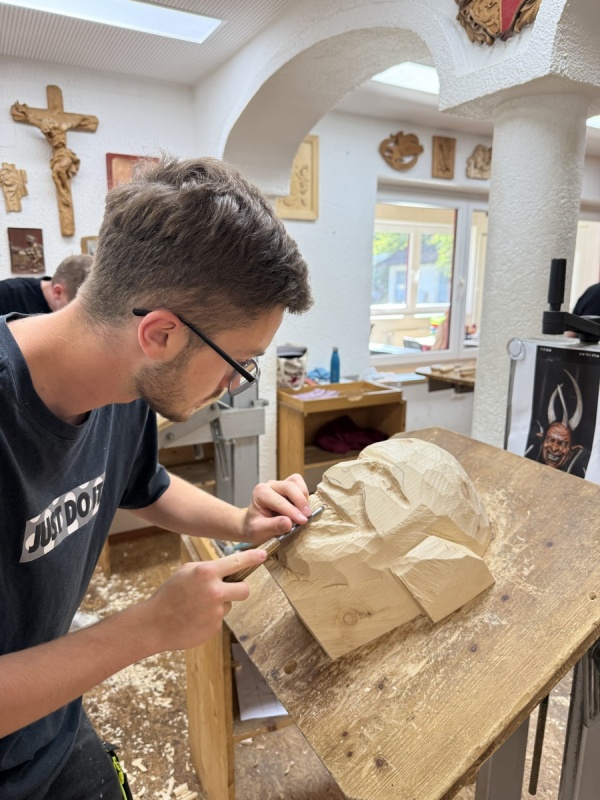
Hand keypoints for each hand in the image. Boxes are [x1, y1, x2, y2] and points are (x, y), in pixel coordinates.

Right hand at [141, 548, 266, 652]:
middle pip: (245, 589)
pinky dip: (210, 618)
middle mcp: (215, 591)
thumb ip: (208, 569)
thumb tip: (226, 569)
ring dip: (219, 605)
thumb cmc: (169, 594)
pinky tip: (195, 618)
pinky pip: (219, 619)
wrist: (154, 624)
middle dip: (240, 589)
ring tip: (198, 607)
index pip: (237, 562)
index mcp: (206, 573)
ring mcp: (216, 611)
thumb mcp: (186, 572)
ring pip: (229, 605)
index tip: (263, 554)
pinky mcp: (215, 628)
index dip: (253, 557)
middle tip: (229, 590)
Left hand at [242, 473, 311, 544]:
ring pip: (296, 481)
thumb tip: (289, 523)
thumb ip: (274, 526)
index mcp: (260, 493)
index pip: (279, 500)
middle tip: (307, 516)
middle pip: (289, 486)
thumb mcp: (260, 531)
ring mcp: (280, 484)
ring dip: (303, 496)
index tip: (302, 521)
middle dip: (300, 501)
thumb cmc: (255, 527)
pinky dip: (304, 494)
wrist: (254, 525)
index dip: (292, 511)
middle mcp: (270, 485)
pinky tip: (303, 508)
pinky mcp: (288, 486)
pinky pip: (299, 484)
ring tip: (305, 512)